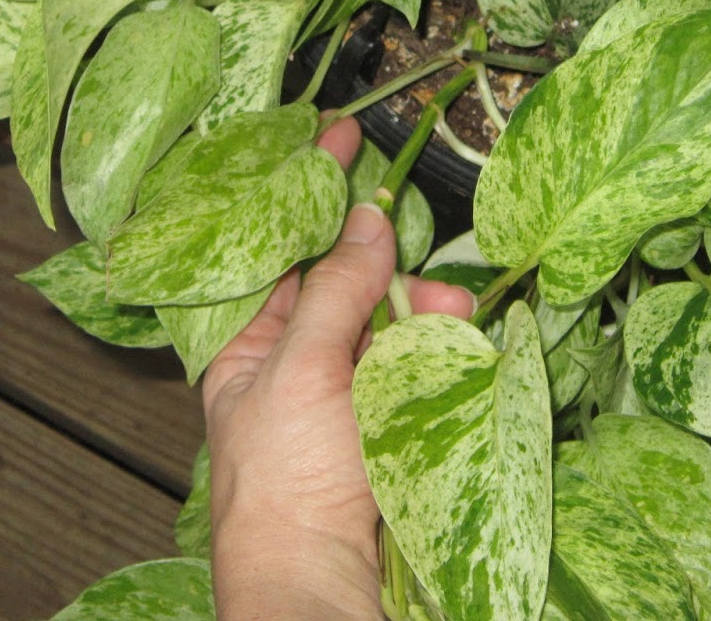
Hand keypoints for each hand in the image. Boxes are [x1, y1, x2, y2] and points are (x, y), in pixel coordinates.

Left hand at [202, 116, 474, 620]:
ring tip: (457, 319)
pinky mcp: (383, 429)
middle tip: (436, 279)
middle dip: (391, 270)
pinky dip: (437, 351)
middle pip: (345, 287)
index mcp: (249, 348)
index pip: (282, 250)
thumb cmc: (284, 481)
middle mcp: (292, 367)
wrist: (318, 584)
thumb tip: (366, 219)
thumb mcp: (302, 371)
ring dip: (424, 313)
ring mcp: (340, 400)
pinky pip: (413, 368)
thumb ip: (337, 291)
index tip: (341, 134)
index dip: (311, 193)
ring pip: (387, 326)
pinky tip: (461, 346)